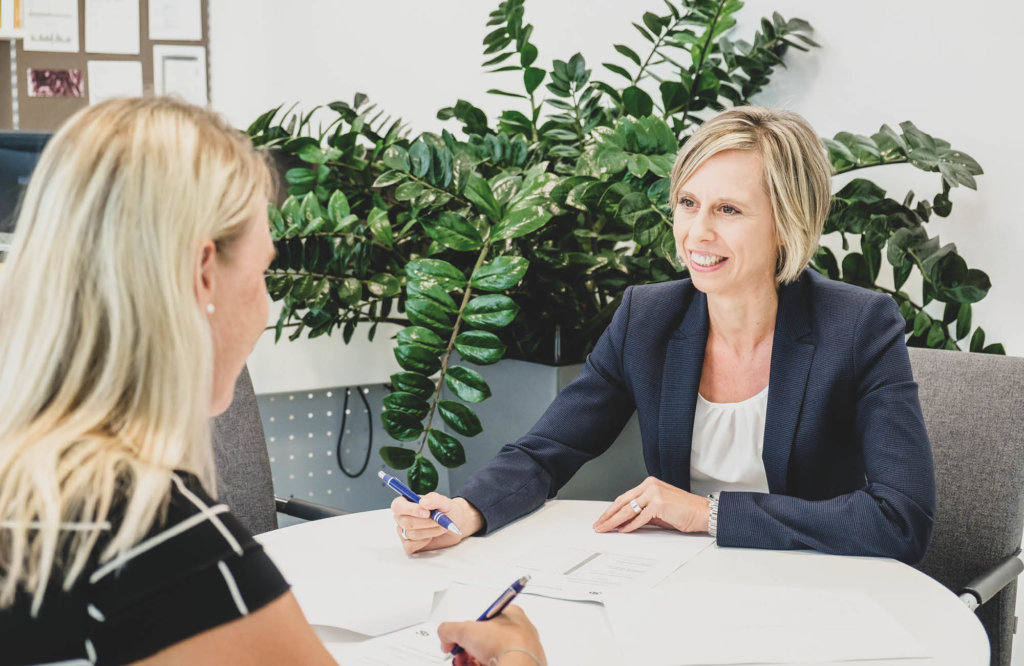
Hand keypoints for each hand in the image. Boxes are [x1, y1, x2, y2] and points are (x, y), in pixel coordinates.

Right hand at [391, 493, 483, 553]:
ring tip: (439, 526)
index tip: (427, 513)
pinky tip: (430, 537)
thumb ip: (434, 499)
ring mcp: (404, 531)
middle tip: (438, 520)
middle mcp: (402, 517)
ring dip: (429, 531)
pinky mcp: (409, 544)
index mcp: (406, 502)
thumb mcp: (444, 502)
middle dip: (426, 522)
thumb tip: (423, 502)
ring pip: (411, 534)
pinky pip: (410, 546)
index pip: (398, 506)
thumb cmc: (447, 510)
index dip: (411, 509)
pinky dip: (424, 542)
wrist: (455, 524)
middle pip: (406, 522)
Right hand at [438, 605, 545, 665]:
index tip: (458, 639)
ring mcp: (523, 651)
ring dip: (473, 660)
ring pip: (493, 656)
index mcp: (511, 615)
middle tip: (460, 655)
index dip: (468, 631)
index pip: (484, 620)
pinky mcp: (522, 665)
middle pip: (487, 641)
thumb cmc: (504, 644)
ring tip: (465, 663)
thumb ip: (449, 630)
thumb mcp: (466, 630)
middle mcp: (520, 632)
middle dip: (468, 650)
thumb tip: (445, 637)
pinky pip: (500, 664)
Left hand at [592, 476, 709, 533]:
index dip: (612, 510)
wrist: (702, 512)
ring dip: (614, 522)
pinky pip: (640, 517)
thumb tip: (624, 523)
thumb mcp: (658, 509)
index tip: (603, 519)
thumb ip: (642, 512)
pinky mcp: (658, 503)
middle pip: (623, 503)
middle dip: (608, 516)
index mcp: (648, 484)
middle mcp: (649, 485)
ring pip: (628, 510)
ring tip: (605, 529)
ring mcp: (654, 493)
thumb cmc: (683, 511)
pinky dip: (630, 525)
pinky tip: (622, 531)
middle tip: (598, 525)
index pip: (625, 498)